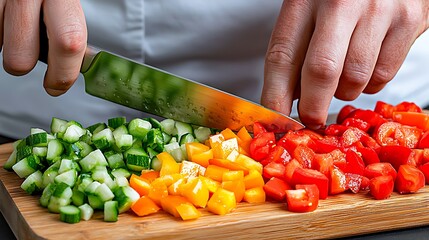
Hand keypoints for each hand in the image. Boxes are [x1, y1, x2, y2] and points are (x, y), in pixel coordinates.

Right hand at [1, 0, 86, 95]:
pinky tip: (6, 16)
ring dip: (8, 42)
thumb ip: (70, 30)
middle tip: (31, 55)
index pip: (69, 43)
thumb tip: (76, 68)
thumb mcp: (66, 2)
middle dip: (24, 65)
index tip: (57, 86)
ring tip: (18, 23)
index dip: (64, 74)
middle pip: (21, 58)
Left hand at [261, 0, 428, 128]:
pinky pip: (382, 76)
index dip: (276, 95)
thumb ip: (298, 48)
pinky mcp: (408, 21)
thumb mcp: (308, 8)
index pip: (282, 56)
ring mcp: (378, 11)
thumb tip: (290, 98)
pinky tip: (366, 63)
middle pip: (321, 72)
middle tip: (310, 118)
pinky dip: (369, 83)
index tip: (276, 118)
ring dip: (343, 92)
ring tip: (342, 74)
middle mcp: (341, 2)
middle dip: (312, 107)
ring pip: (354, 80)